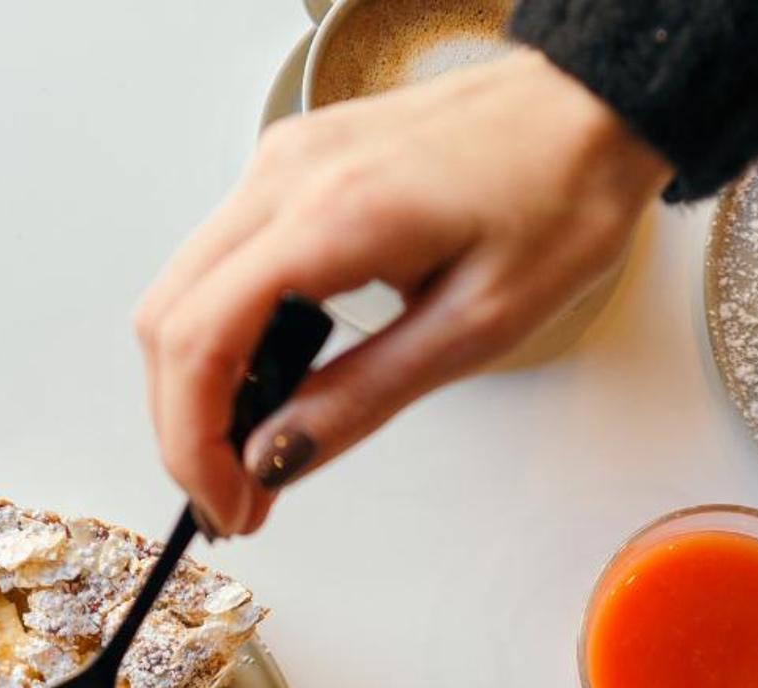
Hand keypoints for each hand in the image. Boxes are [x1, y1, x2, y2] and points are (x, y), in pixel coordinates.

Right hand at [136, 49, 670, 534]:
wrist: (590, 109)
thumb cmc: (561, 199)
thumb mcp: (477, 326)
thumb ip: (364, 396)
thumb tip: (276, 459)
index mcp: (333, 218)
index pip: (199, 341)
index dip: (192, 444)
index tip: (226, 507)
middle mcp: (286, 176)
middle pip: (168, 320)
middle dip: (184, 427)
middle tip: (235, 501)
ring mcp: (282, 161)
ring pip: (182, 290)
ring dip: (198, 384)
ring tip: (251, 456)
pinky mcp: (294, 164)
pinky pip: (221, 259)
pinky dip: (225, 333)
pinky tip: (270, 385)